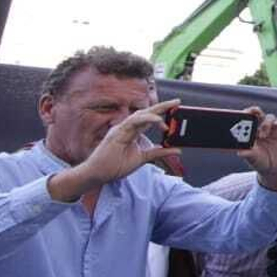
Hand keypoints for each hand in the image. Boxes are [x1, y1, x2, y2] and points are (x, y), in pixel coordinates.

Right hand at [48, 100, 182, 202]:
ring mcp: (121, 129)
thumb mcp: (144, 158)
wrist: (98, 174)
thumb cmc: (116, 166)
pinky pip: (133, 122)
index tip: (175, 107)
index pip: (149, 119)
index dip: (161, 112)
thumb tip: (177, 150)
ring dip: (156, 112)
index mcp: (132, 132)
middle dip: (162, 106)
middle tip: (177, 102)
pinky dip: (146, 119)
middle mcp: (127, 128)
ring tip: (170, 110)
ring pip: (140, 115)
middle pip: (146, 113)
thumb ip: (159, 152)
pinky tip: (157, 120)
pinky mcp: (117, 133)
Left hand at [238, 108, 276, 190]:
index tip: (241, 115)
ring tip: (263, 135)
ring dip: (266, 124)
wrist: (275, 169)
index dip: (244, 115)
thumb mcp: (252, 159)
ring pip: (269, 117)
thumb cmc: (260, 162)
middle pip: (257, 113)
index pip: (246, 119)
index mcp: (250, 132)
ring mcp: (273, 129)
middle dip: (253, 111)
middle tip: (251, 112)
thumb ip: (247, 153)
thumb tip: (240, 152)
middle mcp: (261, 128)